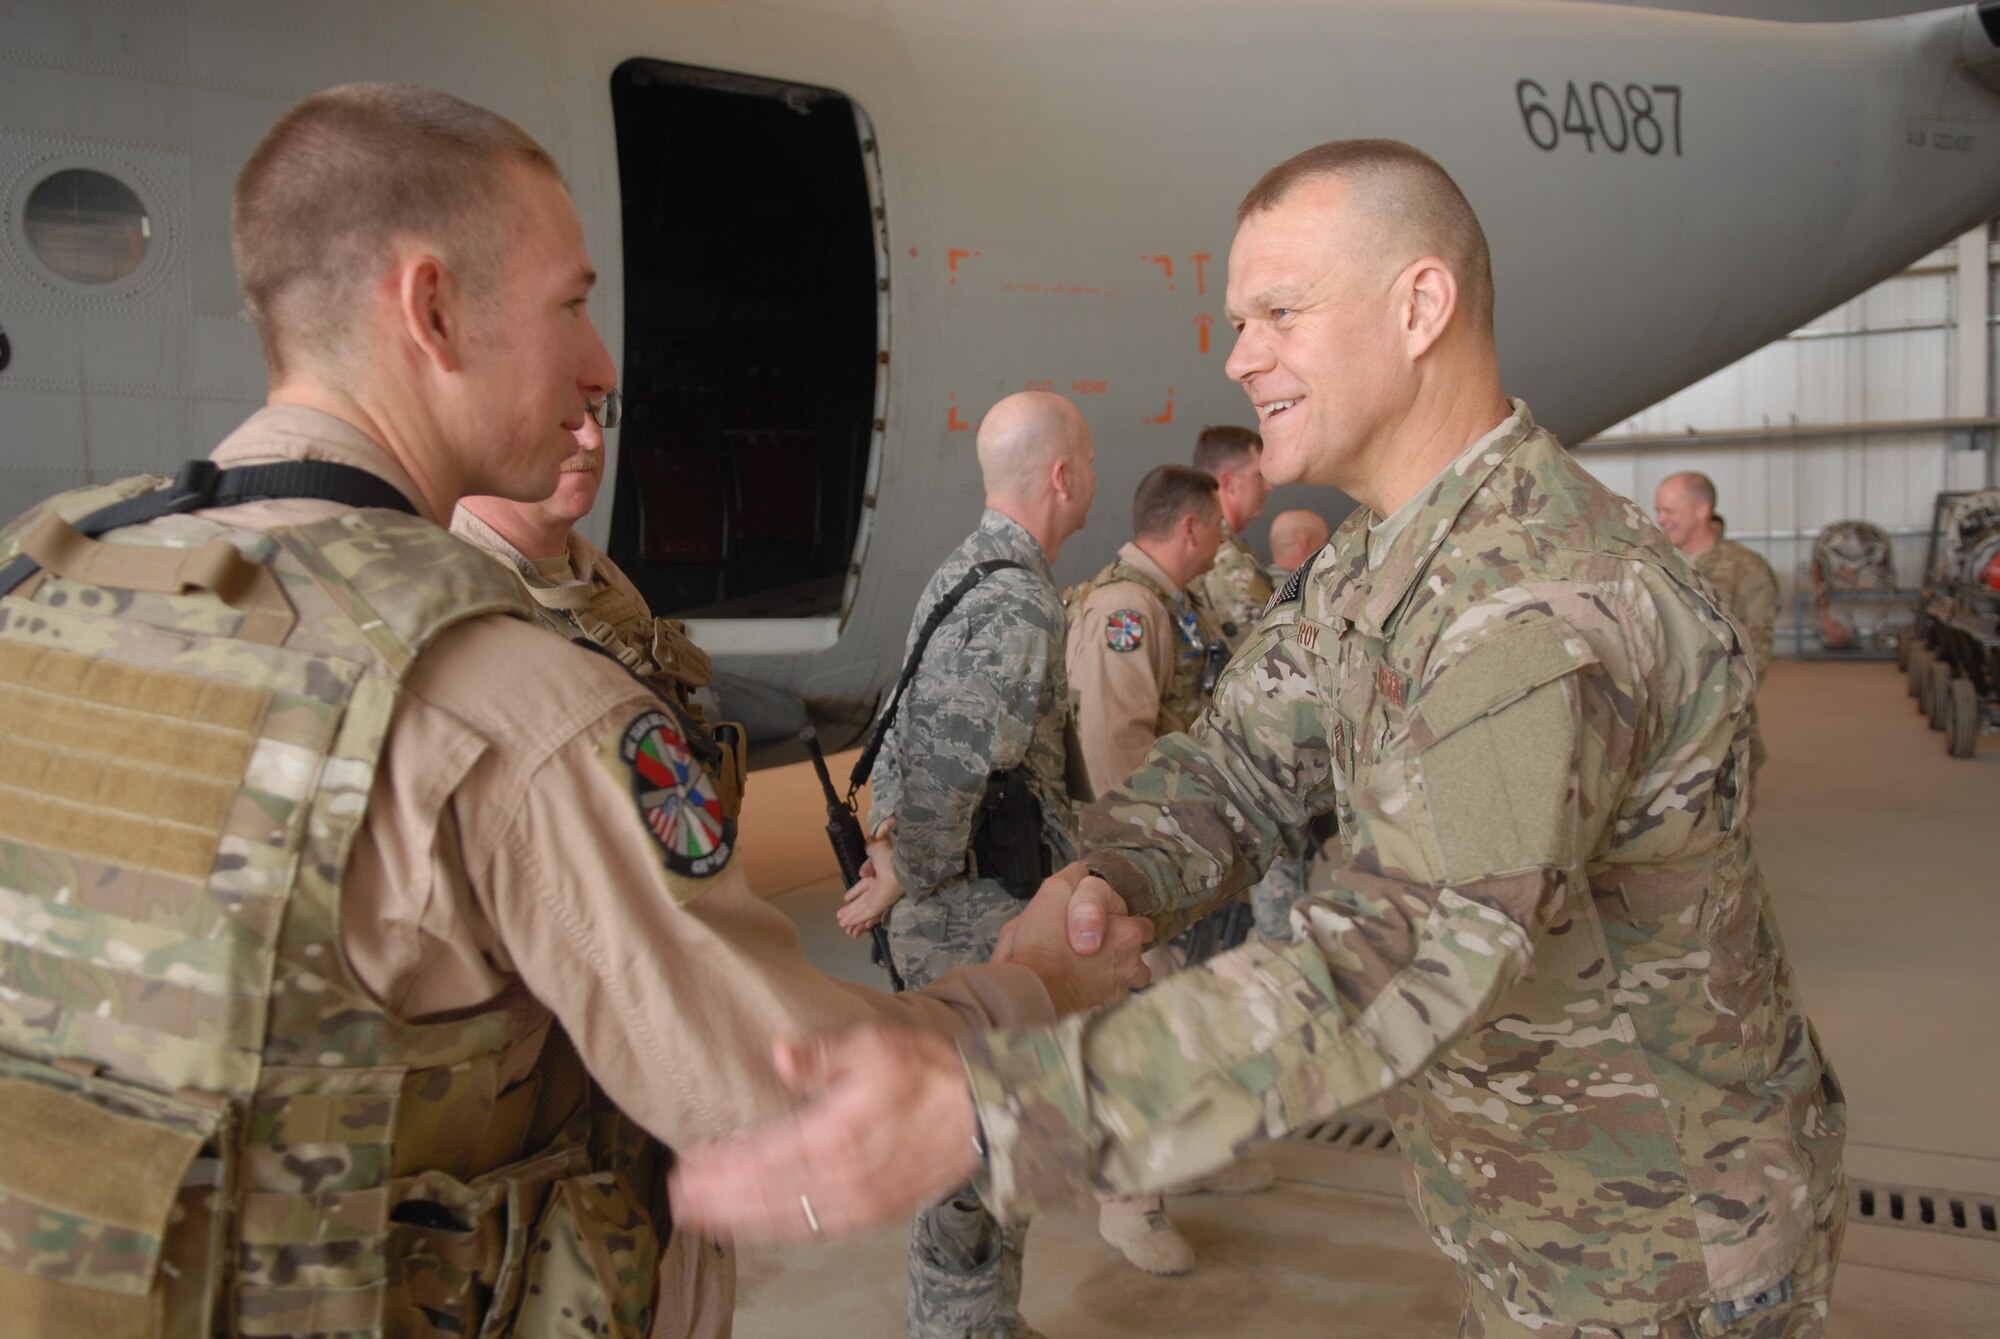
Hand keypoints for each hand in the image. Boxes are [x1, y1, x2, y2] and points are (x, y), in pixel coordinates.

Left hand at [669, 1024, 979, 1242]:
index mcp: (837, 1136)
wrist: (984, 1113)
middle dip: (718, 1200)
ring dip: (741, 1220)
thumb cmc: (931, 1076)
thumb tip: (779, 1055)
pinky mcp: (874, 1212)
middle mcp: (843, 1179)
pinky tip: (760, 1226)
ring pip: (786, 1219)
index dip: (721, 1167)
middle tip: (678, 1199)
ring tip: (704, 1217)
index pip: (762, 1159)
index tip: (686, 1166)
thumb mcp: (875, 1045)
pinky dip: (780, 1230)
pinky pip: (817, 1229)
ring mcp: (859, 1202)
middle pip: (765, 1197)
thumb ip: (822, 1055)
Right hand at [836, 832, 904, 936]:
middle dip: (851, 910)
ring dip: (852, 918)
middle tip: (840, 917)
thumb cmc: (891, 855)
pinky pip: (866, 914)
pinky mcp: (879, 905)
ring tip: (842, 925)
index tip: (846, 898)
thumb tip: (869, 841)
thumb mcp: (877, 848)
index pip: (863, 887)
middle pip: (861, 903)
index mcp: (877, 876)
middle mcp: (877, 888)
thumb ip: (871, 848)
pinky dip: (857, 920)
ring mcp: (879, 898)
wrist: (900, 863)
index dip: (854, 893)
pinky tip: (849, 924)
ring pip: (862, 911)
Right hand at [992, 863, 1150, 1014]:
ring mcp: (1120, 993)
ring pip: (1126, 979)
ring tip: (1085, 969)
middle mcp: (1133, 966)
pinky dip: (1096, 993)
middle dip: (1121, 950)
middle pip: (1136, 955)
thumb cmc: (1044, 941)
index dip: (1118, 920)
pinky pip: (1107, 998)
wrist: (1031, 990)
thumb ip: (1074, 878)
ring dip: (1112, 974)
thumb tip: (1081, 874)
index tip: (1097, 923)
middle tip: (1090, 947)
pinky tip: (1077, 986)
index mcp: (1130, 934)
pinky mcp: (1103, 1012)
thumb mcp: (1054, 891)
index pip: (1140, 924)